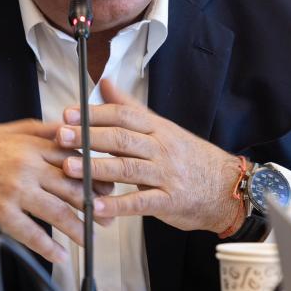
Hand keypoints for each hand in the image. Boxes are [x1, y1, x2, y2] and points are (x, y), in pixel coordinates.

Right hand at [0, 119, 112, 263]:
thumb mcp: (0, 133)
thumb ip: (34, 130)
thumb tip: (66, 130)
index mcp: (27, 143)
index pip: (73, 155)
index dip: (94, 171)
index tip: (107, 183)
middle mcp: (24, 164)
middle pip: (71, 184)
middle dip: (94, 202)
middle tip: (108, 214)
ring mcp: (14, 190)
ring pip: (58, 211)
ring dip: (79, 228)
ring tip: (92, 237)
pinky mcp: (1, 215)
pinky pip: (34, 235)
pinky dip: (51, 248)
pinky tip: (62, 256)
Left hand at [57, 78, 242, 233]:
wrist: (229, 187)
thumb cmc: (191, 158)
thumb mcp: (163, 128)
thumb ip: (131, 108)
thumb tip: (104, 83)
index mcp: (158, 129)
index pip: (124, 116)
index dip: (95, 114)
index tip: (68, 114)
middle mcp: (162, 148)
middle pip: (122, 138)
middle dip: (89, 137)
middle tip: (61, 136)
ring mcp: (167, 175)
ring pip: (128, 168)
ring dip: (96, 168)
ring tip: (69, 168)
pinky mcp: (170, 201)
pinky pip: (141, 202)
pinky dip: (117, 206)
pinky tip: (96, 207)